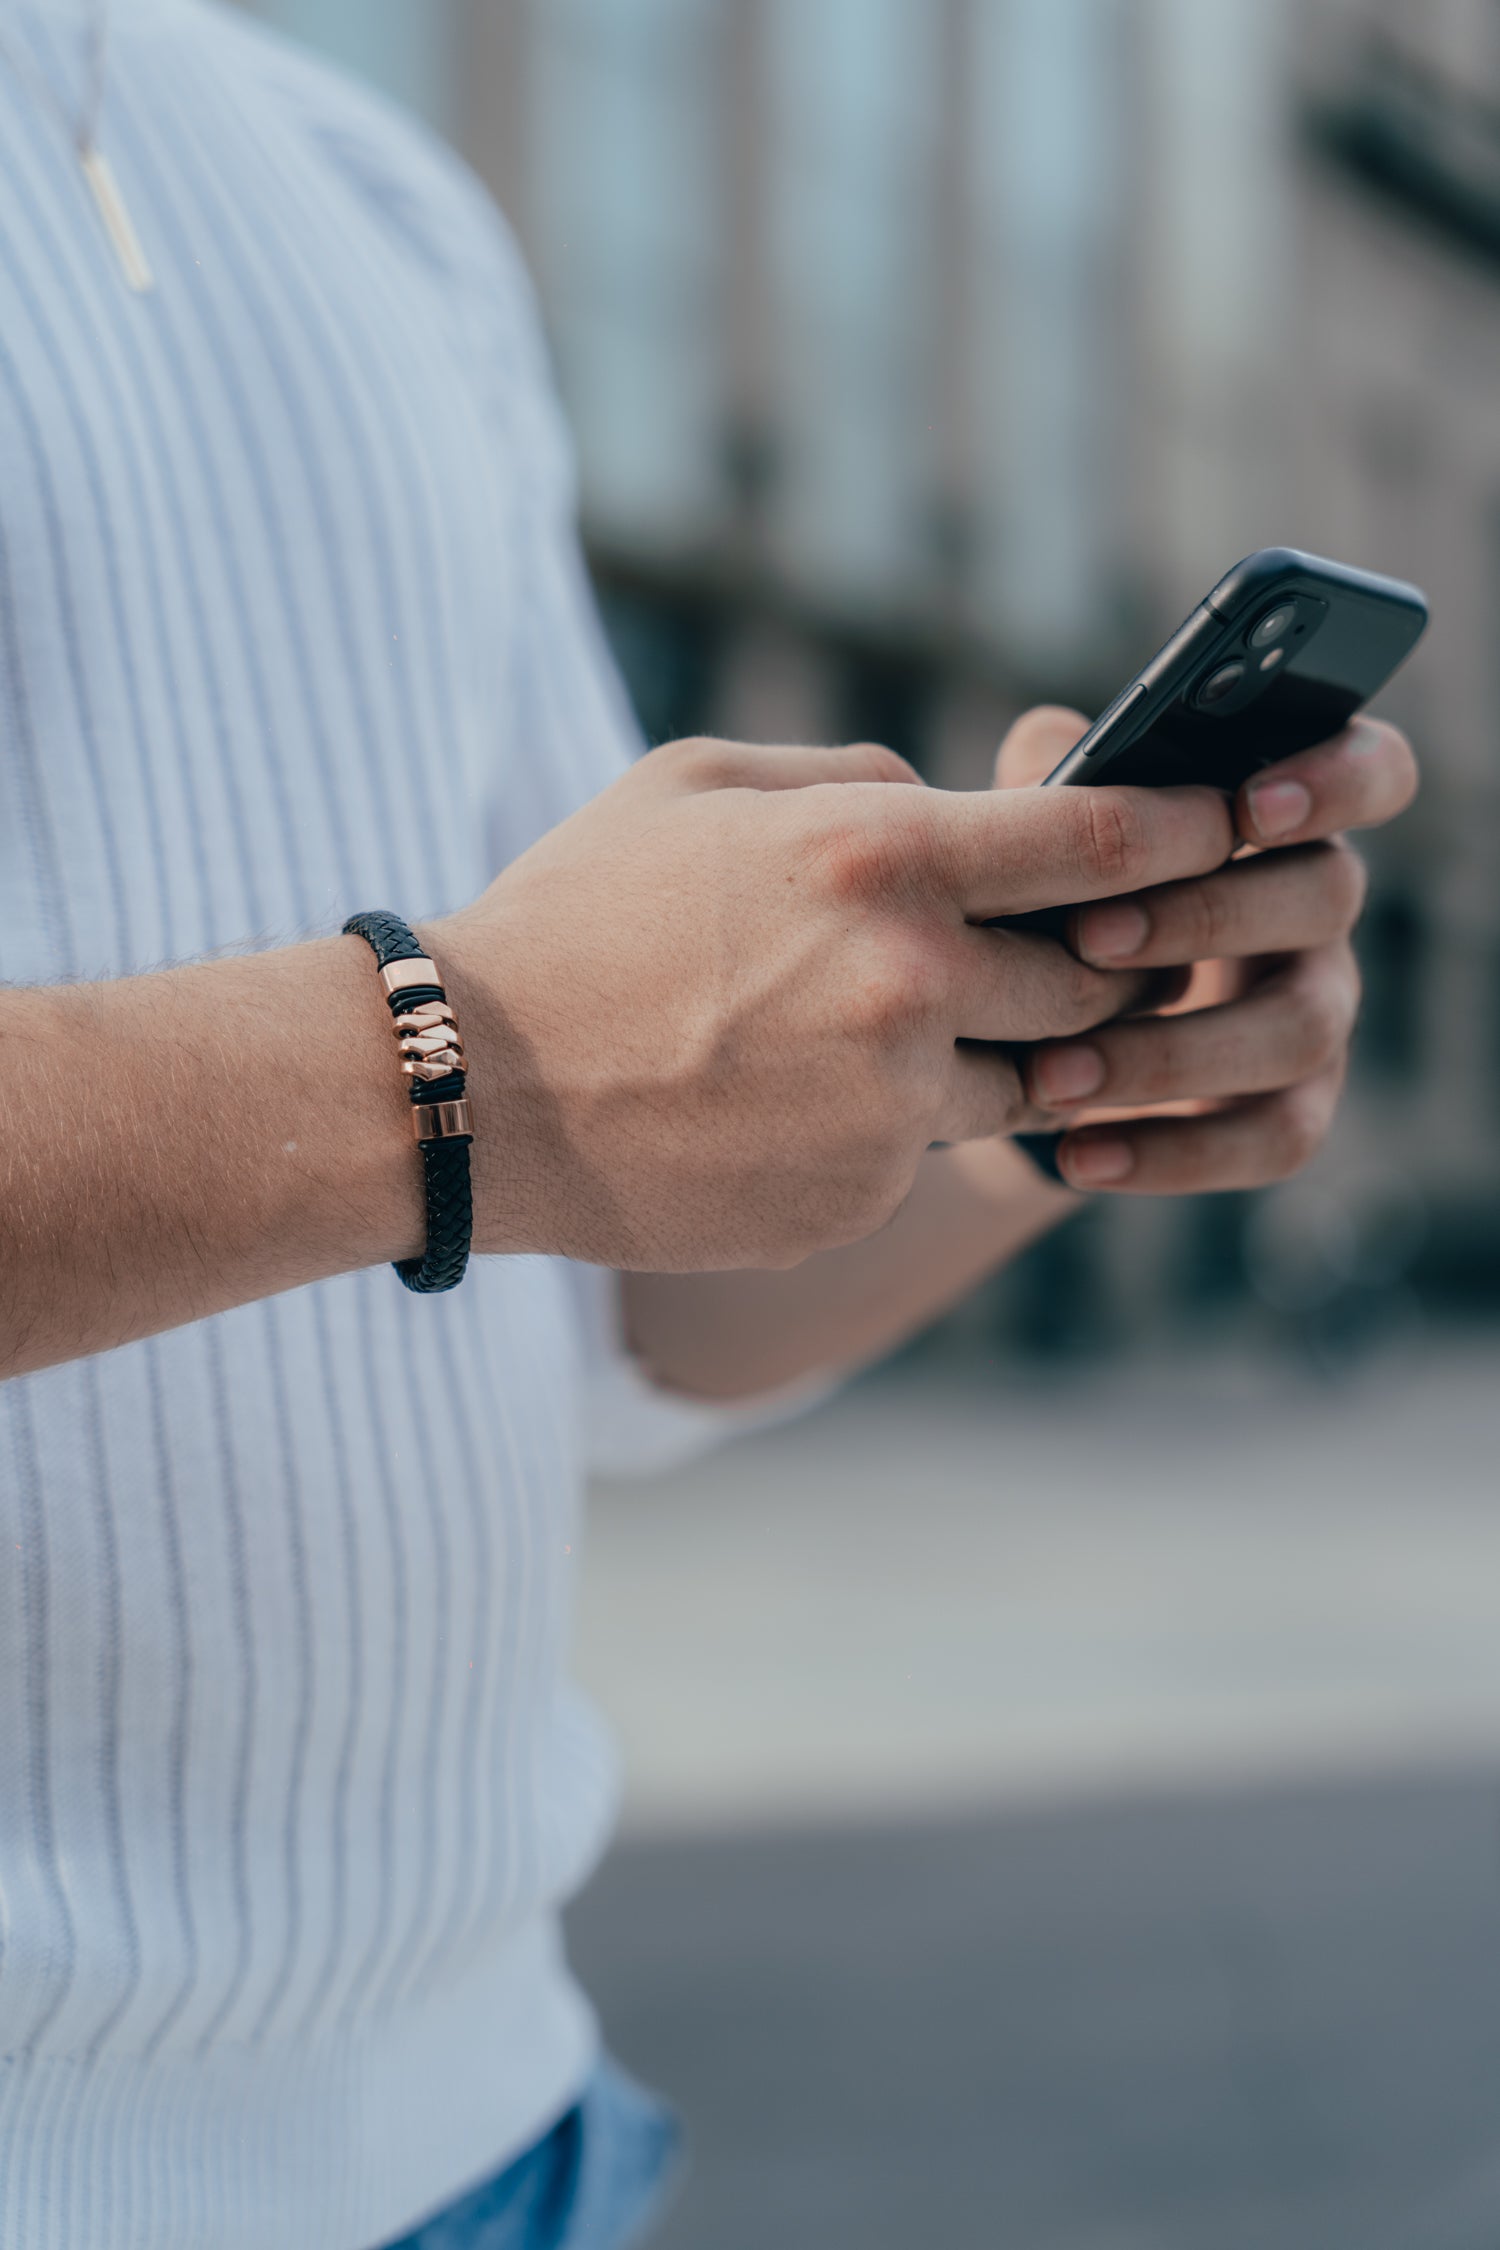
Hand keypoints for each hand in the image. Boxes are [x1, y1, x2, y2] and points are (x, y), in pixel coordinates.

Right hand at [432, 736, 1238, 1269]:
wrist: (472, 1089)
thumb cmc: (576, 914)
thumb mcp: (700, 784)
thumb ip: (852, 777)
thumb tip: (953, 798)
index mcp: (881, 856)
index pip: (1102, 843)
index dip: (1184, 830)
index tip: (1227, 824)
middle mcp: (911, 982)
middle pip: (1088, 980)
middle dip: (1081, 966)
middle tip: (1040, 952)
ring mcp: (893, 1106)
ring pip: (1023, 1081)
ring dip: (985, 1054)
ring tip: (859, 1030)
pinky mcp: (862, 1196)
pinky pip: (929, 1152)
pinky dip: (892, 1126)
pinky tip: (785, 1101)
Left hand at [993, 706, 1418, 1193]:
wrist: (1023, 1033)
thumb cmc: (1052, 897)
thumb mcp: (1046, 827)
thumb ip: (1055, 777)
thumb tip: (1043, 758)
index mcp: (1281, 818)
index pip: (1371, 774)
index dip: (1336, 782)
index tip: (1250, 806)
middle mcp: (1317, 910)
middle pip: (1324, 896)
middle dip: (1206, 916)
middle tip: (1085, 939)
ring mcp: (1318, 1011)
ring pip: (1297, 1031)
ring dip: (1170, 1052)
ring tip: (1051, 1072)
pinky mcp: (1293, 1107)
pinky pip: (1273, 1139)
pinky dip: (1171, 1153)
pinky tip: (1075, 1154)